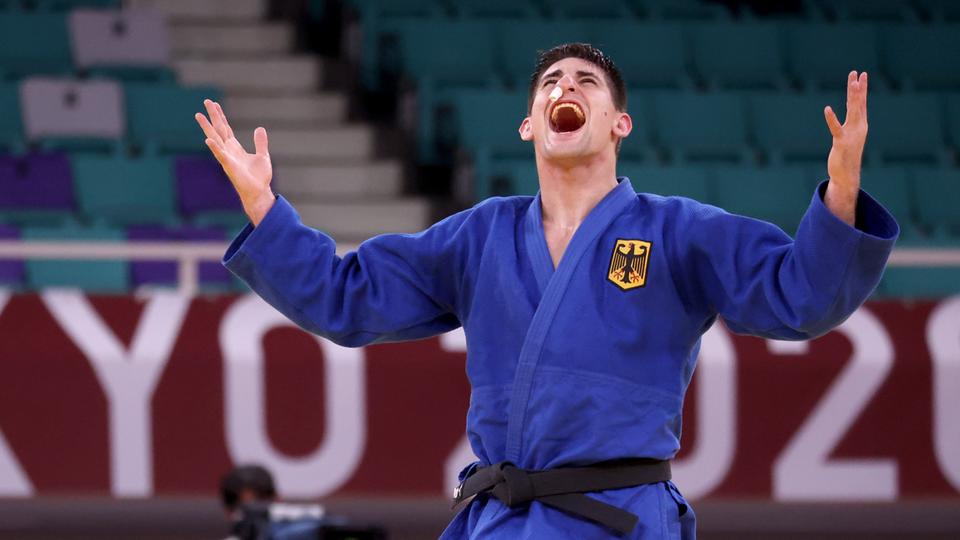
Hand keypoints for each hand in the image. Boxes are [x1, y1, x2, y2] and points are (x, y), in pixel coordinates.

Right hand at [195, 99, 274, 225]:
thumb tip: (259, 128)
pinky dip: (215, 148)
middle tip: (206, 101)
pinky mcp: (229, 166)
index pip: (226, 128)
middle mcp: (228, 150)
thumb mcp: (262, 156)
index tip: (215, 104)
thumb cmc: (259, 177)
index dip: (221, 116)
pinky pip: (221, 155)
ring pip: (215, 139)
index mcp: (235, 147)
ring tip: (198, 115)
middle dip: (213, 116)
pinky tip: (208, 140)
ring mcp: (227, 158)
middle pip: (218, 129)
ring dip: (207, 128)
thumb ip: (260, 142)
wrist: (259, 192)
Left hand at [823, 71, 867, 225]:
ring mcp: (852, 134)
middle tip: (857, 73)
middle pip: (858, 103)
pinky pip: (836, 128)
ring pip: (852, 111)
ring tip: (852, 84)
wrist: (848, 175)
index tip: (862, 74)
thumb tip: (852, 114)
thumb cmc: (847, 155)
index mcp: (861, 124)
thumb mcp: (851, 136)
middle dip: (857, 88)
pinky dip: (831, 119)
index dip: (861, 88)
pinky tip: (827, 109)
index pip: (861, 102)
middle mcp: (859, 127)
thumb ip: (851, 124)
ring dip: (852, 97)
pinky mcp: (841, 142)